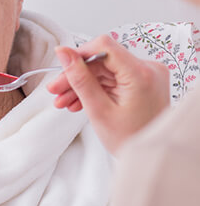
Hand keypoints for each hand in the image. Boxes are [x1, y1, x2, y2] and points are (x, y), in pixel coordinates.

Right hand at [47, 35, 169, 154]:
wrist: (149, 158)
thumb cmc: (130, 140)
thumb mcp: (99, 110)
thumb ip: (80, 79)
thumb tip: (64, 53)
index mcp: (141, 74)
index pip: (104, 47)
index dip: (79, 54)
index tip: (61, 65)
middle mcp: (148, 69)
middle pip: (102, 61)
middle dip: (77, 75)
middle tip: (56, 90)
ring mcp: (147, 75)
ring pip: (105, 71)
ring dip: (83, 84)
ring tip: (64, 101)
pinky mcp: (143, 82)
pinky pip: (113, 79)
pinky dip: (96, 89)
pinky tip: (79, 102)